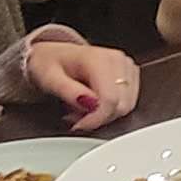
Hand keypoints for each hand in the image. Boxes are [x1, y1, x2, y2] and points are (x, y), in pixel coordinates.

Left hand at [23, 39, 141, 128]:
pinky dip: (110, 110)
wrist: (53, 54)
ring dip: (104, 115)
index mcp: (99, 59)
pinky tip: (94, 103)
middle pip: (121, 106)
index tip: (78, 125)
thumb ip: (69, 91)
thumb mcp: (49, 78)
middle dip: (98, 117)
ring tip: (82, 107)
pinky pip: (128, 103)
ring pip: (126, 107)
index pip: (110, 99)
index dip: (95, 119)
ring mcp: (127, 66)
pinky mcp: (131, 75)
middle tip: (75, 114)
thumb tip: (90, 104)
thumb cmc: (49, 64)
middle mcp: (117, 60)